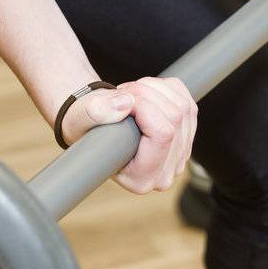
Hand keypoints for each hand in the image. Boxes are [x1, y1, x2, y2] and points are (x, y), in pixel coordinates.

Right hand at [59, 76, 196, 194]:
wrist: (93, 124)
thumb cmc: (85, 126)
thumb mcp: (80, 118)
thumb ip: (97, 112)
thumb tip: (126, 103)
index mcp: (141, 180)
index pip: (163, 135)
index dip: (144, 106)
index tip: (121, 98)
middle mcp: (165, 174)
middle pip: (176, 118)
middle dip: (148, 94)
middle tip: (122, 93)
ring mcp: (180, 156)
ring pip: (184, 107)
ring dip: (156, 88)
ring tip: (130, 94)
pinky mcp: (187, 136)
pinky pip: (187, 100)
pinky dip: (167, 88)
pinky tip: (146, 95)